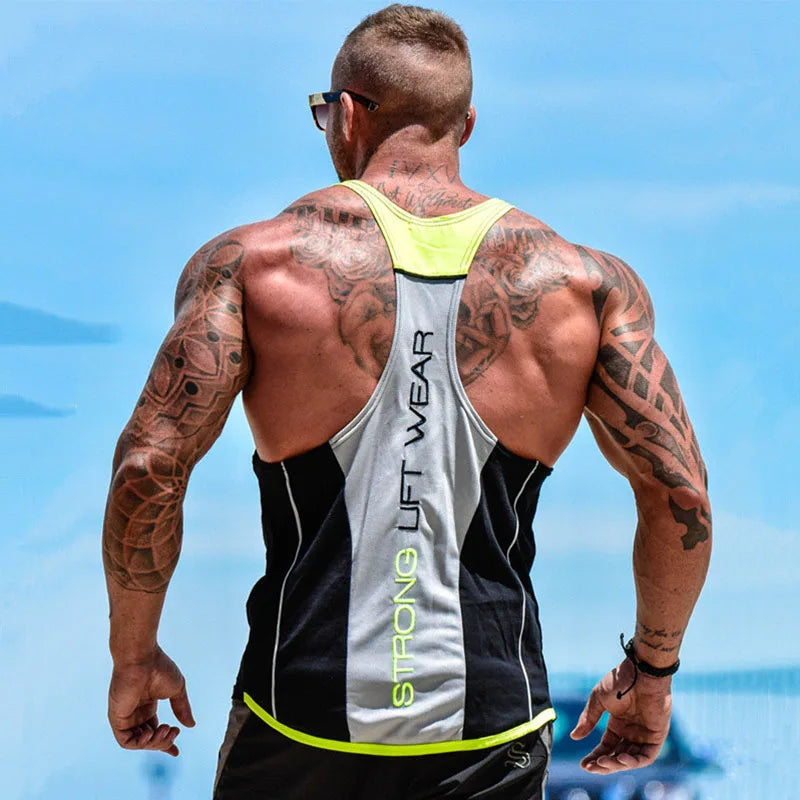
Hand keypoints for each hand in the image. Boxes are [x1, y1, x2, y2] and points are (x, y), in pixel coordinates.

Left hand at [108, 646, 195, 756]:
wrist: (142, 658)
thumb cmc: (159, 668)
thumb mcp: (176, 690)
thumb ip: (182, 708)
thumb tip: (191, 725)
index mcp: (147, 705)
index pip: (155, 729)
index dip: (165, 742)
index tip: (176, 752)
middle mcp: (136, 712)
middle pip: (148, 738)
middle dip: (163, 741)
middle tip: (174, 732)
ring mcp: (125, 716)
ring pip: (138, 742)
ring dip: (154, 743)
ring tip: (166, 731)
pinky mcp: (117, 718)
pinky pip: (125, 741)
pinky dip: (139, 743)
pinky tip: (151, 735)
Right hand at [569, 657, 671, 772]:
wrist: (641, 674)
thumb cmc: (620, 682)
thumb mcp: (598, 700)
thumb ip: (588, 719)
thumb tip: (574, 737)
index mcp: (618, 723)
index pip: (606, 746)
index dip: (595, 757)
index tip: (583, 765)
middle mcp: (631, 732)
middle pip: (617, 756)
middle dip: (604, 764)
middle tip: (590, 767)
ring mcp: (644, 735)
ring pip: (630, 759)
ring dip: (616, 764)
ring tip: (603, 762)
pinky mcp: (657, 737)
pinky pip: (646, 756)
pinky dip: (633, 761)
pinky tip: (620, 758)